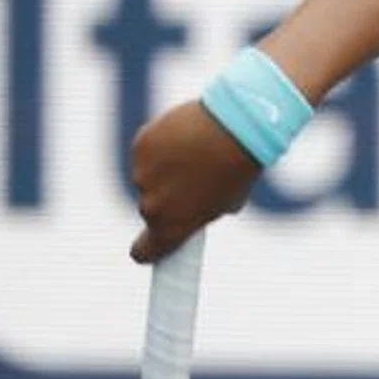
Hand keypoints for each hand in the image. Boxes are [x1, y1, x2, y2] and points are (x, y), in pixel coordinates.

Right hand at [128, 100, 260, 262]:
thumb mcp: (228, 201)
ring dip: (164, 167)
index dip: (149, 247)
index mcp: (171, 228)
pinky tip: (184, 134)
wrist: (234, 127)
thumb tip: (198, 203)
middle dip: (167, 196)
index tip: (154, 240)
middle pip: (151, 208)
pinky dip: (161, 144)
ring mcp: (142, 175)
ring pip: (148, 175)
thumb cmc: (238, 167)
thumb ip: (204, 210)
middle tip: (193, 177)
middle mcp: (150, 207)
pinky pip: (148, 150)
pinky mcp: (140, 146)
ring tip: (194, 151)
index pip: (143, 252)